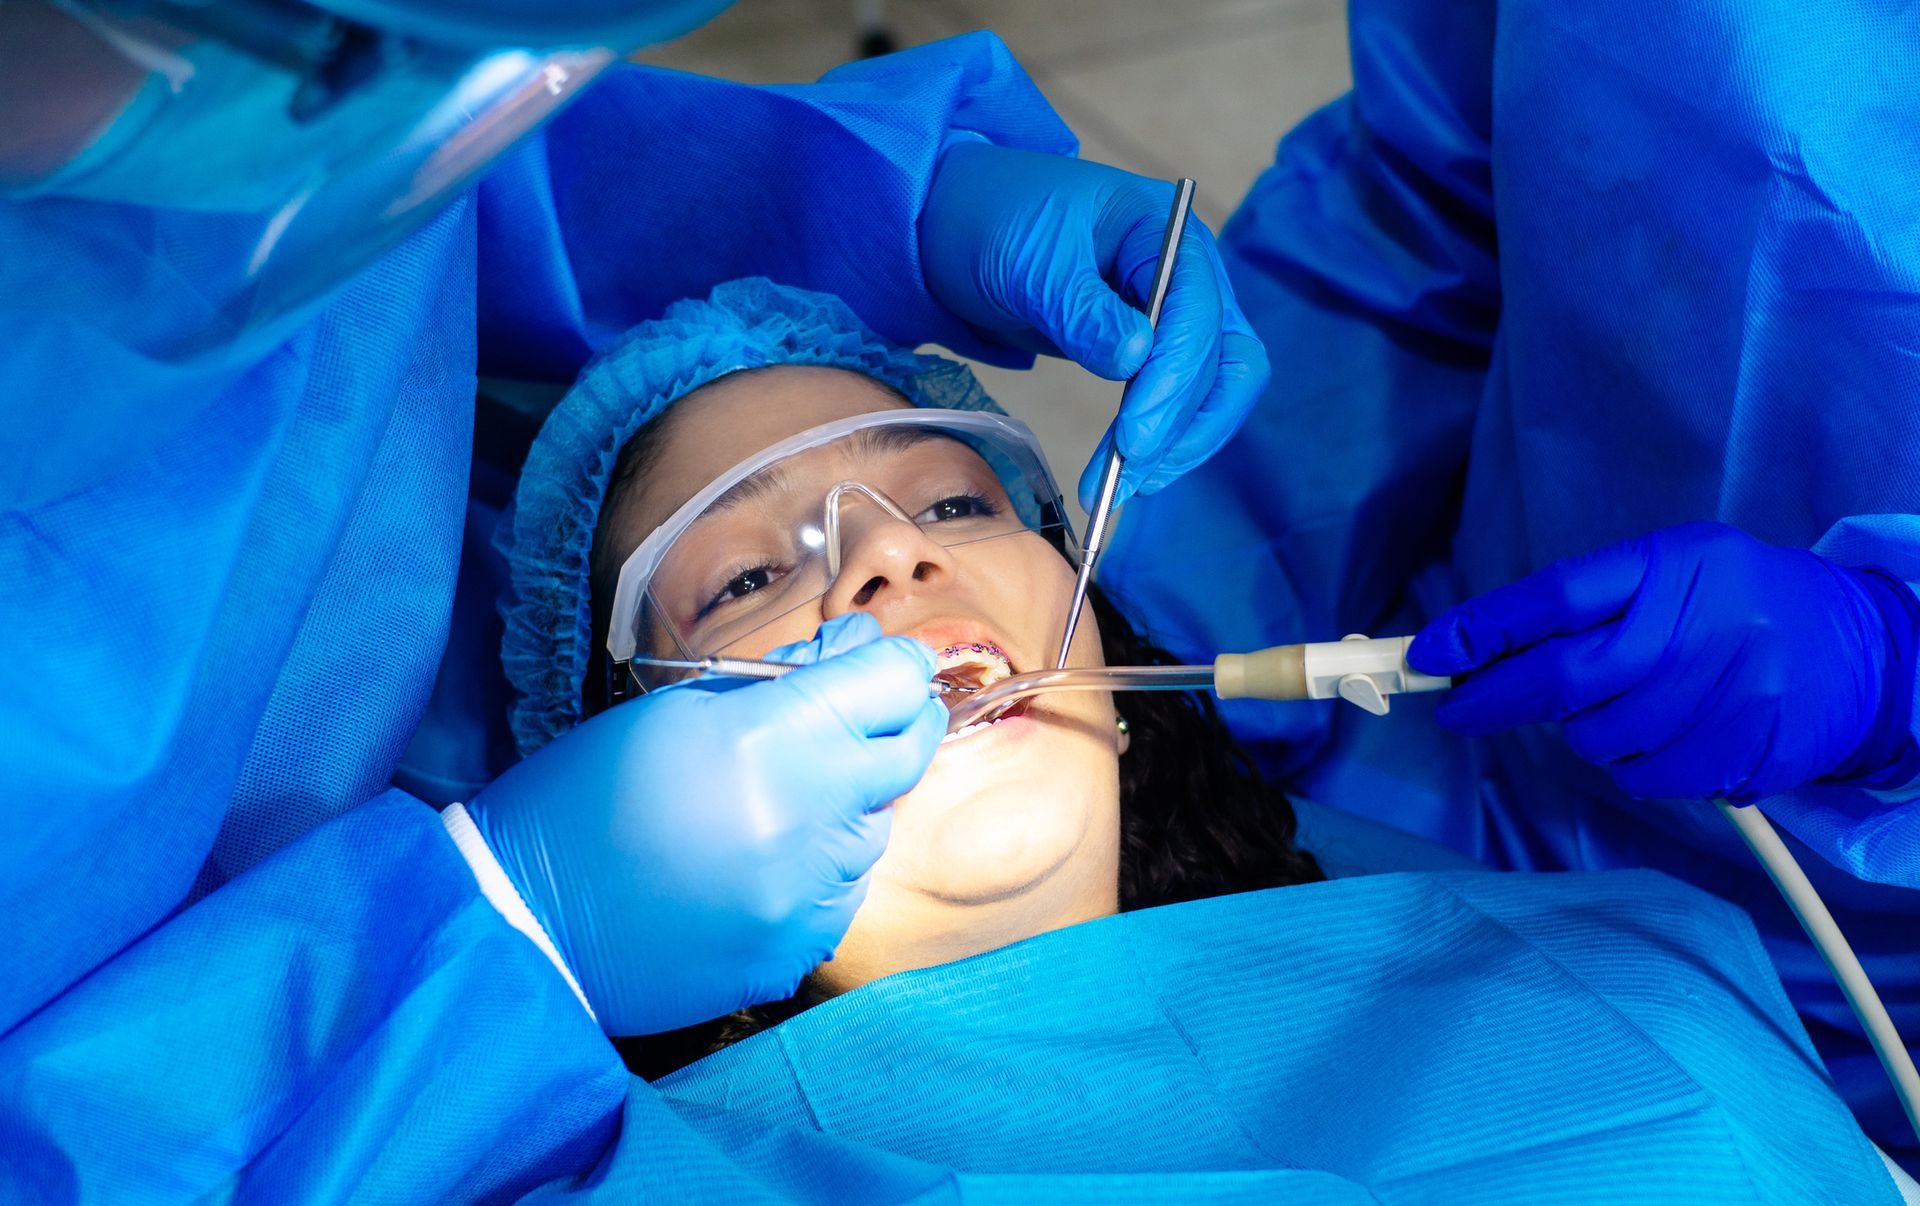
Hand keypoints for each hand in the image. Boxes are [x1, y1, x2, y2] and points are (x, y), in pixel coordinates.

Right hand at [466, 614, 944, 1034]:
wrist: (528, 918)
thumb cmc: (585, 796)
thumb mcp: (675, 709)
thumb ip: (779, 684)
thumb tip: (851, 655)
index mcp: (771, 739)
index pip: (890, 682)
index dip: (894, 664)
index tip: (883, 662)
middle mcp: (808, 815)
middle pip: (909, 751)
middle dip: (898, 722)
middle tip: (867, 714)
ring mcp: (809, 891)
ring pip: (877, 827)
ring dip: (849, 803)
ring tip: (781, 800)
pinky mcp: (799, 948)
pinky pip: (845, 892)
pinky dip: (822, 869)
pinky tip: (764, 862)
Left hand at [919, 140, 1268, 511]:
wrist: (965, 229)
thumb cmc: (998, 223)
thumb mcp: (1031, 262)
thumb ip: (1082, 309)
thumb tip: (1135, 358)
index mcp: (1165, 233)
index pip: (1197, 315)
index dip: (1173, 382)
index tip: (1134, 438)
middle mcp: (1190, 276)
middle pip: (1224, 362)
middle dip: (1179, 425)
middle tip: (1127, 476)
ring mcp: (1178, 317)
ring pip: (1213, 393)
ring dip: (1176, 446)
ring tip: (1118, 490)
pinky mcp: (1157, 354)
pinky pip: (1181, 404)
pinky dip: (1160, 442)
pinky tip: (1124, 474)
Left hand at [1409, 522, 1919, 799]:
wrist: (1858, 650)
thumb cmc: (1737, 603)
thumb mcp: (1670, 569)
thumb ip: (1583, 604)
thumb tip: (1474, 649)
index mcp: (1671, 564)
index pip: (1557, 596)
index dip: (1483, 629)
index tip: (1430, 654)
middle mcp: (1698, 624)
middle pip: (1565, 677)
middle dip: (1494, 699)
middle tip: (1459, 710)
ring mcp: (1724, 693)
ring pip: (1598, 738)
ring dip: (1584, 732)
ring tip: (1625, 705)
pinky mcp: (1742, 750)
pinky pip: (1645, 777)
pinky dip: (1636, 765)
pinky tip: (1666, 735)